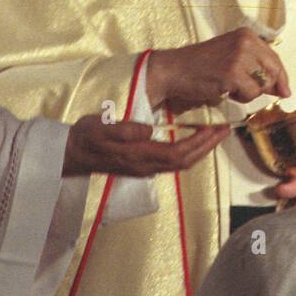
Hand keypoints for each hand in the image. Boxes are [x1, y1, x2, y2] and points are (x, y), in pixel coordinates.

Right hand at [61, 115, 228, 177]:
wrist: (71, 154)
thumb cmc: (86, 137)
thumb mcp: (102, 127)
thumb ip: (126, 129)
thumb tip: (150, 129)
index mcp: (139, 155)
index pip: (178, 152)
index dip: (199, 143)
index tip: (215, 129)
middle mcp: (146, 166)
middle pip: (185, 161)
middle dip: (207, 147)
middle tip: (224, 130)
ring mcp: (145, 168)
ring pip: (180, 164)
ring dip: (200, 150)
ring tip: (214, 135)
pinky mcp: (142, 166)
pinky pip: (173, 162)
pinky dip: (188, 152)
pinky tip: (192, 141)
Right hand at [145, 28, 290, 110]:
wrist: (174, 69)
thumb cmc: (201, 66)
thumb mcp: (232, 58)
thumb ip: (257, 68)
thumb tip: (284, 89)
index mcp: (247, 35)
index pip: (275, 58)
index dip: (281, 77)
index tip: (284, 91)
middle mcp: (246, 41)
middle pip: (274, 71)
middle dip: (268, 87)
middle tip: (249, 91)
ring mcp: (239, 57)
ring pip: (263, 84)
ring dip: (249, 92)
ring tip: (230, 87)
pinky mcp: (232, 73)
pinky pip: (250, 93)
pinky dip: (240, 97)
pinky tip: (225, 90)